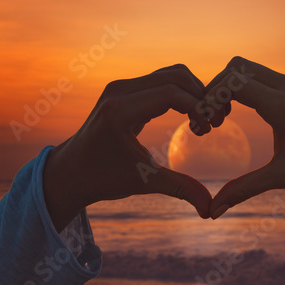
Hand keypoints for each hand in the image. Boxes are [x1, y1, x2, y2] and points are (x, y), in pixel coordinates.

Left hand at [43, 65, 212, 231]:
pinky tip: (188, 115)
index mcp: (120, 111)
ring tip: (202, 119)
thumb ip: (180, 188)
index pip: (172, 93)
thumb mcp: (144, 182)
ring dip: (192, 92)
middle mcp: (120, 91)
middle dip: (200, 96)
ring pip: (170, 74)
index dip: (198, 108)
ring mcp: (121, 87)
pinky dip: (180, 92)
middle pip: (175, 76)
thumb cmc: (104, 179)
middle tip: (212, 122)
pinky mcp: (124, 89)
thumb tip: (210, 210)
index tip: (208, 130)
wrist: (71, 172)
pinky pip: (160, 80)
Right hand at [205, 57, 284, 234]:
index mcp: (283, 105)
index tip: (205, 124)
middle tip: (213, 121)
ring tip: (225, 118)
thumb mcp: (284, 176)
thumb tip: (212, 211)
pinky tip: (246, 113)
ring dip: (230, 88)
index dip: (209, 98)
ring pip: (248, 68)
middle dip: (215, 89)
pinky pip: (262, 76)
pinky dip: (245, 88)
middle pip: (235, 67)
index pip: (232, 82)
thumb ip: (244, 189)